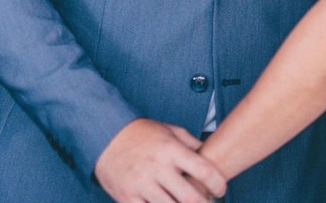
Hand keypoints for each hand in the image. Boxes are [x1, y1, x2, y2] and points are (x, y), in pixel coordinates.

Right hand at [94, 119, 226, 202]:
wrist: (104, 137)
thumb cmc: (141, 134)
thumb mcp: (169, 130)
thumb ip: (191, 143)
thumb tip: (211, 152)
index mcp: (170, 149)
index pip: (203, 170)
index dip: (218, 183)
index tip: (221, 189)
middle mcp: (157, 167)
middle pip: (190, 197)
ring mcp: (141, 184)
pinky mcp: (127, 197)